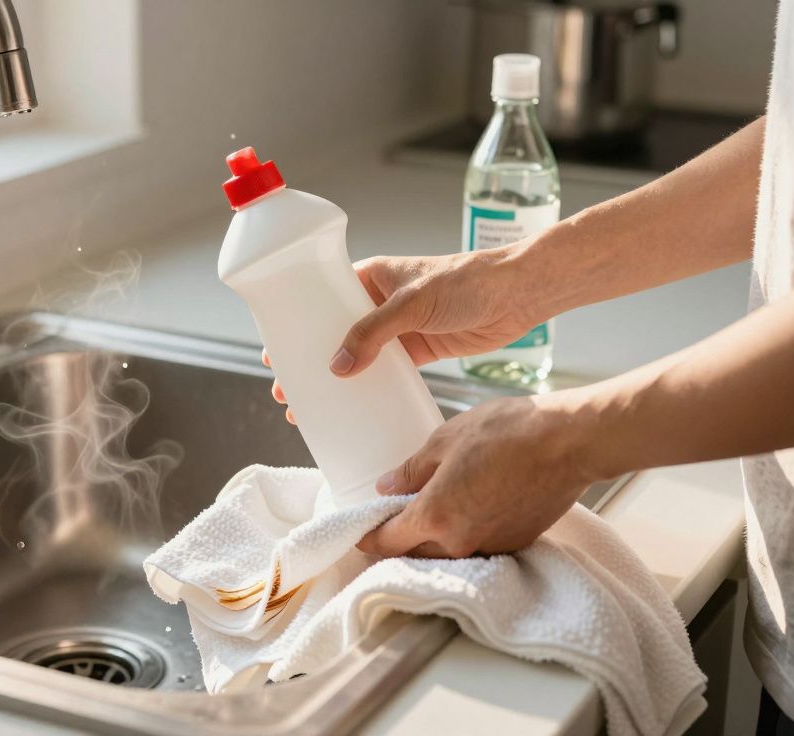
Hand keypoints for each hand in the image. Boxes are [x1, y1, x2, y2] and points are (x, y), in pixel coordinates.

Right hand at [267, 250, 543, 421]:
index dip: (298, 325)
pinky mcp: (420, 351)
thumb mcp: (412, 303)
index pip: (323, 300)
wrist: (517, 294)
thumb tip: (338, 366)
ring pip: (358, 356)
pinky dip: (371, 389)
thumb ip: (373, 333)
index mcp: (371, 276)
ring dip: (338, 380)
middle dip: (311, 361)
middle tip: (287, 390)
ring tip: (313, 407)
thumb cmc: (467, 282)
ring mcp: (399, 328)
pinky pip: (386, 373)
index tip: (276, 352)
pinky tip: (356, 409)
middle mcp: (380, 302)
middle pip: (335, 333)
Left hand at [356, 393, 598, 557]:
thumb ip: (412, 469)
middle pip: (415, 554)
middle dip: (399, 542)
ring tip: (430, 514)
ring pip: (448, 555)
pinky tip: (467, 512)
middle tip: (391, 521)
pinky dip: (465, 536)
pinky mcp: (515, 544)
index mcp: (434, 516)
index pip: (388, 541)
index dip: (369, 538)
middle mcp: (459, 542)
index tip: (360, 533)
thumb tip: (387, 487)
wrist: (568, 442)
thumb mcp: (445, 440)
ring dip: (433, 542)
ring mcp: (490, 547)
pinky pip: (477, 548)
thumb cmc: (507, 432)